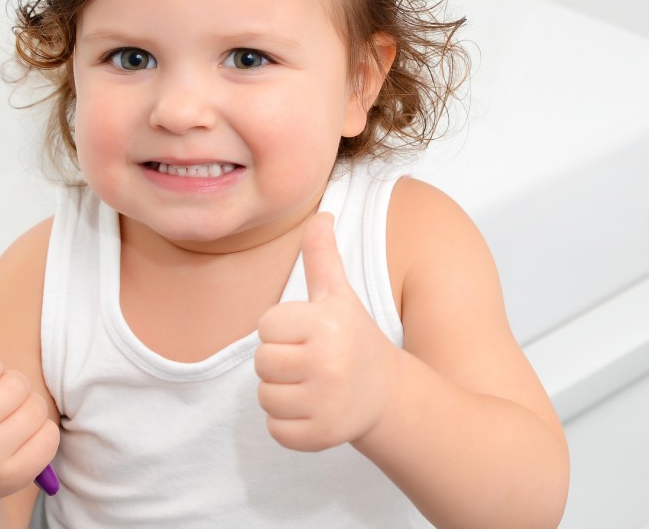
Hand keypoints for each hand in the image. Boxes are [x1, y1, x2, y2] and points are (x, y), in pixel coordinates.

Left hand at [254, 213, 399, 451]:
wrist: (387, 394)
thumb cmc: (353, 336)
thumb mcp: (339, 295)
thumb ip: (322, 256)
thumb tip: (320, 213)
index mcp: (325, 324)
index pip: (265, 326)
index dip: (281, 330)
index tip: (306, 334)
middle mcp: (327, 363)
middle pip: (261, 363)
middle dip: (278, 362)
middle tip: (308, 361)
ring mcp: (325, 402)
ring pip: (265, 397)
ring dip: (281, 393)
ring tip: (311, 384)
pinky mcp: (320, 436)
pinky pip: (276, 429)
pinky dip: (288, 423)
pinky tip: (313, 409)